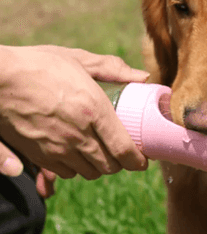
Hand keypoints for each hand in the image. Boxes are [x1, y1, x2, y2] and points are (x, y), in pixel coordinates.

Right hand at [0, 45, 148, 179]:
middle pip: (109, 166)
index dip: (138, 160)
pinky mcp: (39, 156)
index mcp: (93, 110)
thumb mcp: (77, 59)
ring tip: (99, 153)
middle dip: (119, 163)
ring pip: (89, 173)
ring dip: (98, 166)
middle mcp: (78, 134)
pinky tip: (75, 154)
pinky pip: (66, 174)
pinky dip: (76, 168)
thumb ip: (112, 69)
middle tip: (121, 153)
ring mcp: (57, 148)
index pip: (124, 149)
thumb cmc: (37, 65)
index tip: (143, 161)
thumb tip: (143, 76)